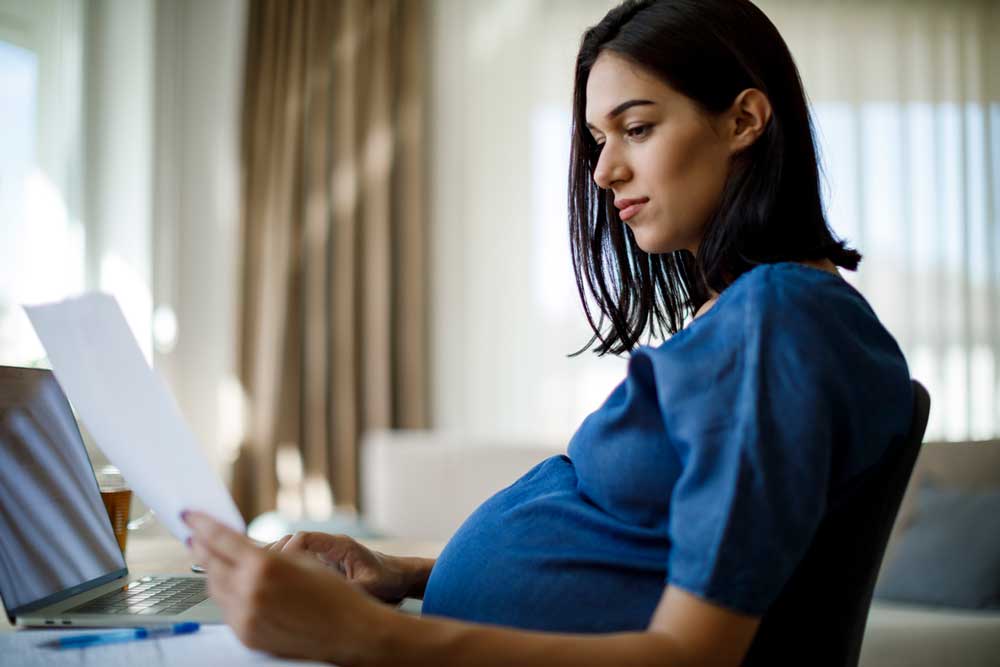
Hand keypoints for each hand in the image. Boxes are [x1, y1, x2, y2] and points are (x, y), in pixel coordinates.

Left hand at [183, 511, 392, 663]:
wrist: (349, 632)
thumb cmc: (333, 594)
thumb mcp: (301, 559)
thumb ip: (265, 551)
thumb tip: (239, 544)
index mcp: (264, 566)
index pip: (221, 539)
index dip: (202, 524)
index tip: (190, 515)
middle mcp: (250, 592)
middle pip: (211, 563)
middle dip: (201, 547)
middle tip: (193, 535)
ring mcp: (246, 617)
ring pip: (214, 588)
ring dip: (211, 570)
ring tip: (210, 558)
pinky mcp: (247, 636)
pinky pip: (226, 610)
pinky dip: (225, 594)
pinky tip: (230, 584)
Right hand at [264, 531, 411, 602]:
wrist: (397, 576)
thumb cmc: (387, 578)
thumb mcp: (373, 586)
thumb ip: (353, 589)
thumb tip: (332, 596)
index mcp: (340, 546)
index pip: (305, 539)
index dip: (288, 551)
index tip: (280, 568)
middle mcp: (328, 546)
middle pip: (291, 541)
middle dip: (273, 555)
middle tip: (259, 573)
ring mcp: (322, 554)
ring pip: (289, 550)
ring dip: (274, 562)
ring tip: (260, 579)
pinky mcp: (319, 564)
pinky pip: (293, 561)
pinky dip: (280, 570)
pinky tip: (270, 585)